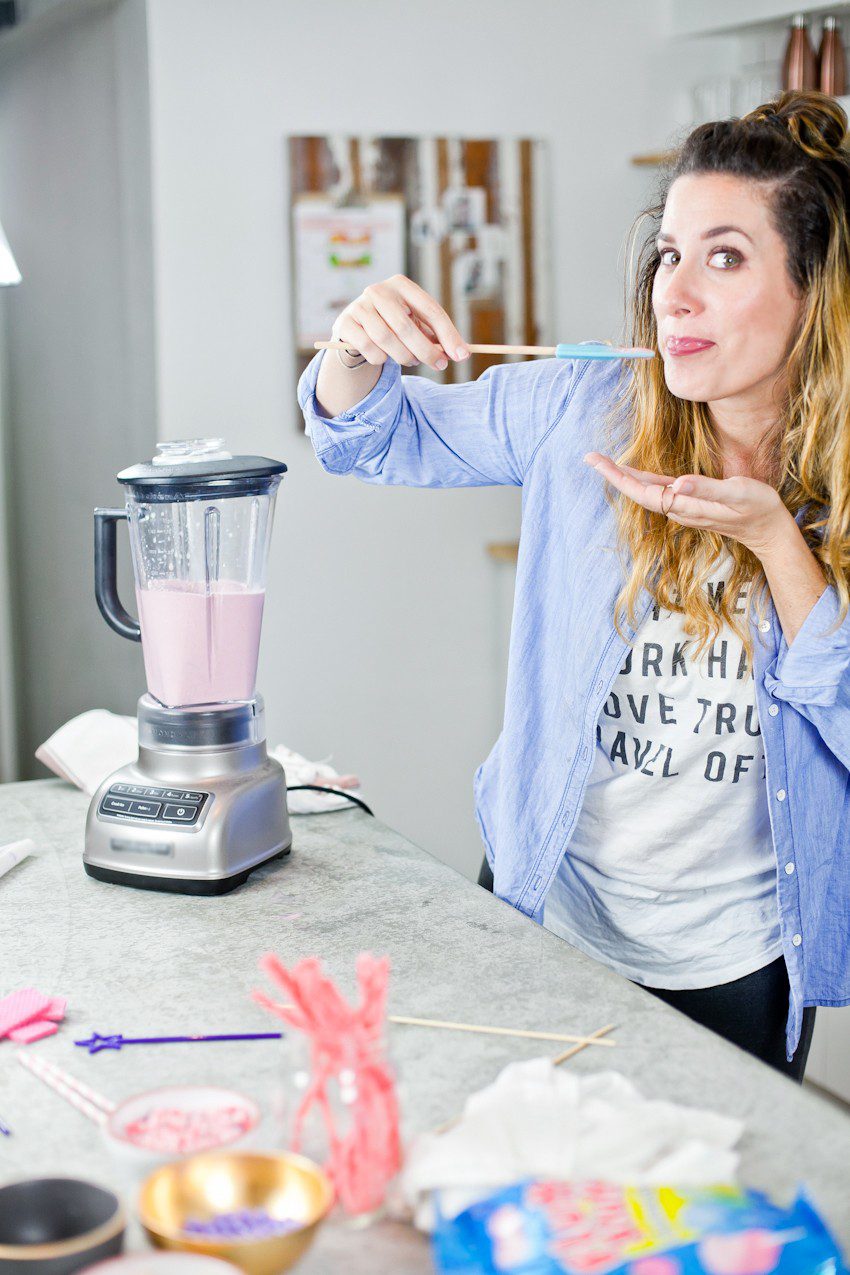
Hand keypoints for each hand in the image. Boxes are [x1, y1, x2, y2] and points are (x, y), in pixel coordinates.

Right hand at [331, 274, 468, 370]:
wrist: (356, 331)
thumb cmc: (393, 327)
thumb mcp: (416, 325)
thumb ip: (435, 337)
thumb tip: (460, 353)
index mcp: (401, 285)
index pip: (430, 309)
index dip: (448, 334)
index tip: (462, 355)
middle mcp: (378, 290)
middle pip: (407, 326)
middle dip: (426, 351)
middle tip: (439, 365)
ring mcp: (359, 305)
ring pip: (387, 340)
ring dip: (403, 357)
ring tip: (409, 360)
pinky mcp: (345, 323)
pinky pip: (369, 349)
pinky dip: (381, 359)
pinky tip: (383, 356)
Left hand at [583, 451, 791, 558]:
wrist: (768, 529)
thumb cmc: (756, 509)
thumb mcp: (736, 494)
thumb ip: (707, 489)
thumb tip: (677, 484)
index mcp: (684, 505)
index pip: (643, 491)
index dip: (619, 477)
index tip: (598, 462)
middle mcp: (678, 508)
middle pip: (637, 490)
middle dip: (612, 474)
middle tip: (589, 457)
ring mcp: (682, 506)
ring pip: (645, 490)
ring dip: (624, 476)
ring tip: (603, 462)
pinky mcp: (689, 501)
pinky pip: (658, 489)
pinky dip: (641, 479)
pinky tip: (633, 472)